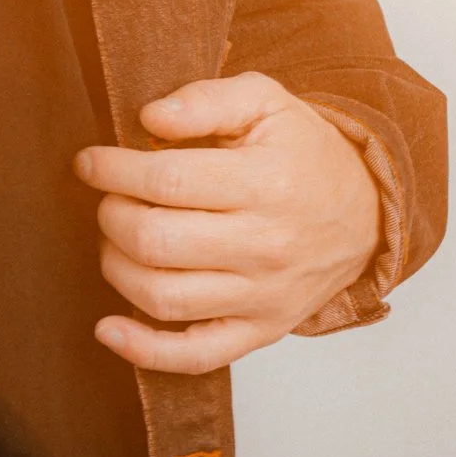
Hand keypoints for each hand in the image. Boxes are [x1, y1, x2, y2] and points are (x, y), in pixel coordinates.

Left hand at [74, 71, 381, 374]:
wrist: (366, 212)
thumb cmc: (304, 151)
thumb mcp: (265, 101)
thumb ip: (205, 100)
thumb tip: (149, 118)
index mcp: (265, 184)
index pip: (167, 182)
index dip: (113, 171)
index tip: (89, 162)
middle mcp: (265, 247)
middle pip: (157, 242)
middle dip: (111, 216)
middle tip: (108, 197)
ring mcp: (263, 297)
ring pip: (163, 298)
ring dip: (116, 266)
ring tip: (115, 238)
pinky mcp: (260, 332)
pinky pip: (196, 356)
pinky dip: (144, 351)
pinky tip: (108, 328)